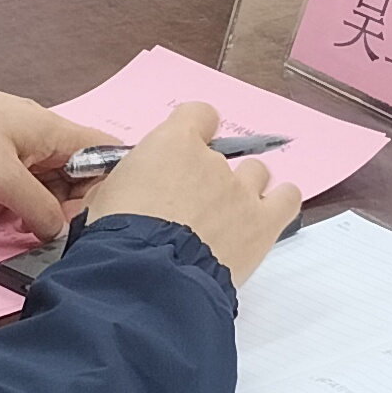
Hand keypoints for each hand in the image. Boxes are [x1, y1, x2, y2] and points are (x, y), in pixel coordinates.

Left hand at [0, 73, 100, 241]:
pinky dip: (11, 203)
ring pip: (44, 183)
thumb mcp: (5, 179)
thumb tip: (58, 232)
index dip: (104, 188)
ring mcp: (17, 145)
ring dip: (34, 208)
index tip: (83, 217)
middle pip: (75, 176)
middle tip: (42, 229)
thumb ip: (39, 209)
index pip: (105, 155)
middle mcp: (42, 136)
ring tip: (12, 223)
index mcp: (55, 132)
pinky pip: (18, 184)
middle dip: (62, 207)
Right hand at [78, 103, 295, 285]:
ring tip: (227, 218)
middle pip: (224, 154)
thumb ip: (127, 184)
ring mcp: (241, 191)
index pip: (198, 115)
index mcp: (172, 145)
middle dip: (211, 175)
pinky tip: (266, 216)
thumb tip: (132, 192)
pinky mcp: (263, 224)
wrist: (146, 277)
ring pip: (257, 172)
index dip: (194, 133)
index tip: (184, 154)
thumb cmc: (116, 237)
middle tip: (192, 205)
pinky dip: (280, 202)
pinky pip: (288, 198)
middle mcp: (212, 161)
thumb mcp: (103, 199)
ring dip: (244, 190)